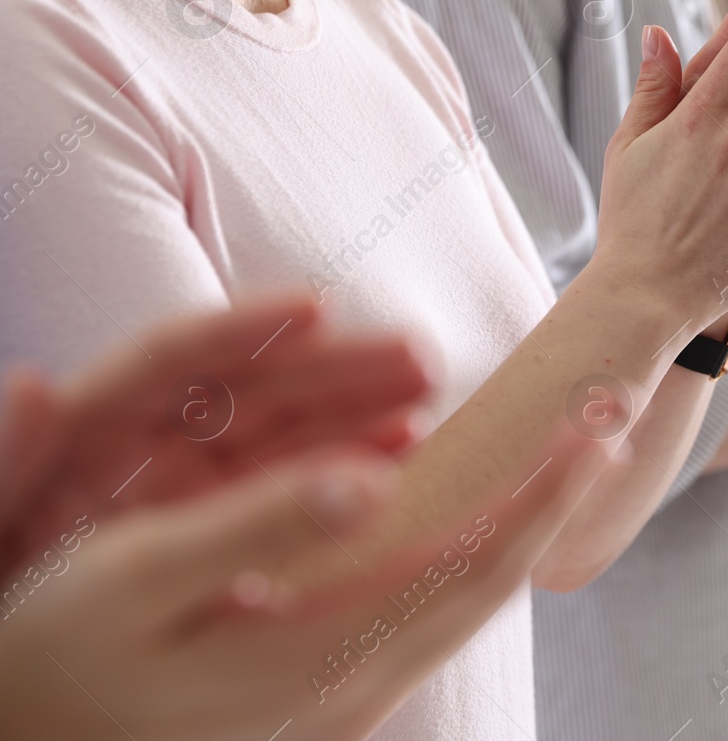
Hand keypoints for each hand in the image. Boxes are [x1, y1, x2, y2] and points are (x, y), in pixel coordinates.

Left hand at [0, 296, 430, 582]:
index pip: (174, 356)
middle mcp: (153, 441)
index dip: (244, 327)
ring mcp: (196, 484)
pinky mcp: (226, 528)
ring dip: (362, 406)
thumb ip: (9, 459)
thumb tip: (31, 383)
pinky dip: (353, 465)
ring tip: (428, 396)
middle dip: (341, 362)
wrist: (14, 676)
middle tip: (418, 354)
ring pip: (293, 430)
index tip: (316, 307)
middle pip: (259, 383)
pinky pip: (300, 486)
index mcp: (92, 425)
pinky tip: (404, 457)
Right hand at [0, 397, 617, 740]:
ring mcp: (343, 697)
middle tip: (603, 428)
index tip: (593, 428)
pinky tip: (477, 516)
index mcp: (321, 651)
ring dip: (520, 527)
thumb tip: (378, 481)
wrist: (25, 740)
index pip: (469, 567)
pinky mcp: (324, 690)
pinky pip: (424, 616)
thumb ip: (262, 523)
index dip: (540, 495)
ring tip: (563, 461)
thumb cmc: (61, 653)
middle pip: (486, 587)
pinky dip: (469, 555)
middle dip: (553, 503)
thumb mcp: (140, 575)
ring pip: (462, 606)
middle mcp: (352, 685)